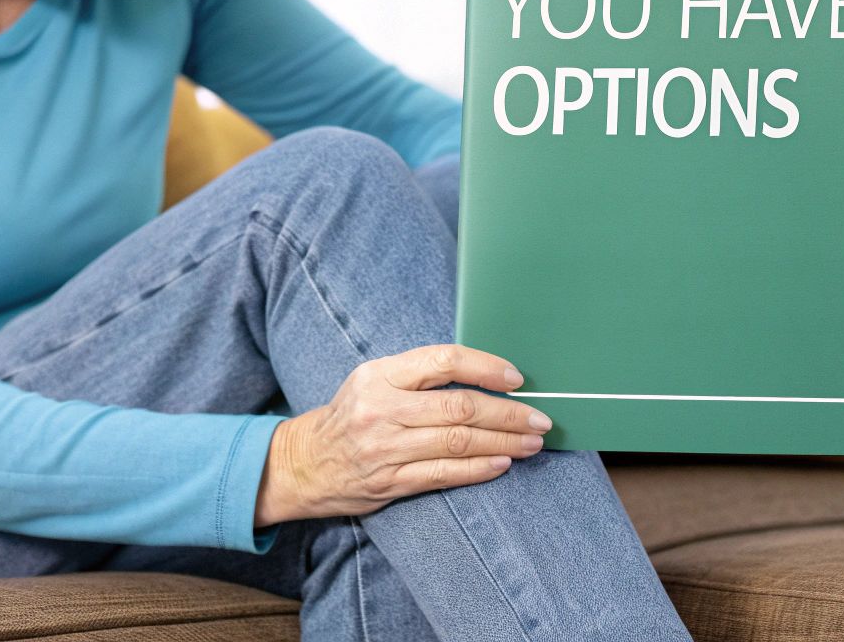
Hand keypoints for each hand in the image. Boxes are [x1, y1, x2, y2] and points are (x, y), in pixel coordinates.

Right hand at [254, 344, 550, 526]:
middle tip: (540, 418)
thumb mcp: (372, 380)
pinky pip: (443, 474)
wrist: (303, 464)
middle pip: (459, 406)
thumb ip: (418, 375)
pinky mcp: (389, 482)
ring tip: (531, 442)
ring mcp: (384, 448)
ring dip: (503, 442)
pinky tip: (502, 463)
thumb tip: (484, 374)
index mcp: (379, 375)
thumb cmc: (350, 416)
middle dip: (508, 412)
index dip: (485, 367)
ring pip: (458, 442)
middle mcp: (381, 409)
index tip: (516, 378)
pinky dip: (478, 469)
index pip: (442, 361)